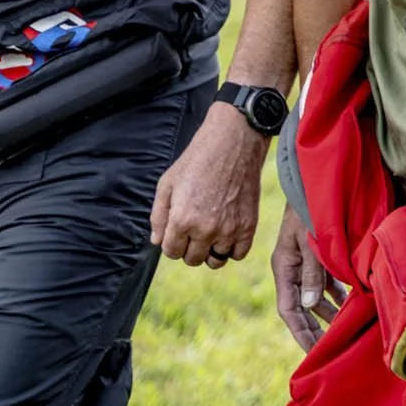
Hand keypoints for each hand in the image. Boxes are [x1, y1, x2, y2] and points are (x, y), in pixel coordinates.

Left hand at [151, 103, 264, 267]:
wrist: (233, 143)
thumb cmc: (197, 160)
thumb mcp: (167, 183)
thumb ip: (159, 216)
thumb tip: (157, 241)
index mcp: (182, 220)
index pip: (171, 252)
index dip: (172, 242)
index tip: (177, 231)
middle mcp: (205, 230)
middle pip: (192, 259)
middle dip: (189, 247)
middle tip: (194, 228)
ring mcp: (229, 230)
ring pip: (215, 261)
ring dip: (210, 251)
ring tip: (210, 233)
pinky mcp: (248, 226)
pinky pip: (238, 254)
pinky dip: (231, 248)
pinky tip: (227, 233)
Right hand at [271, 209, 343, 349]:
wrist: (312, 181)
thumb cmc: (310, 208)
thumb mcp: (310, 241)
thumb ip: (312, 273)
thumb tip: (312, 306)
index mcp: (284, 268)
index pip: (289, 310)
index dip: (301, 333)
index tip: (313, 353)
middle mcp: (291, 269)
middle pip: (301, 309)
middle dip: (313, 330)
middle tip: (328, 351)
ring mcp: (303, 263)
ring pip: (314, 297)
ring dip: (327, 313)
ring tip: (342, 330)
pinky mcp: (316, 256)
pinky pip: (324, 282)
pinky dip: (336, 295)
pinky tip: (349, 304)